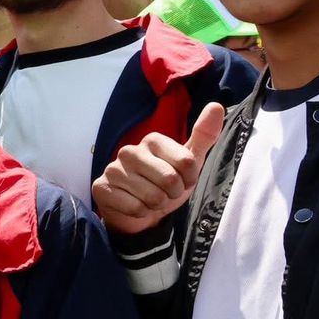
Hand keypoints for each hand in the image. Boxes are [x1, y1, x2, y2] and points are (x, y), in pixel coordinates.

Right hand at [92, 103, 223, 234]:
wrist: (140, 210)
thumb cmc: (166, 184)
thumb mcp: (189, 162)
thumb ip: (204, 136)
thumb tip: (216, 106)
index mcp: (152, 140)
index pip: (187, 163)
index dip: (189, 179)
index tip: (181, 180)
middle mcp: (129, 150)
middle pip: (170, 180)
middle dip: (172, 194)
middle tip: (164, 193)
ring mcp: (113, 169)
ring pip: (152, 197)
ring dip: (157, 205)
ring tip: (150, 200)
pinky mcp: (101, 188)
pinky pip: (135, 207)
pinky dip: (140, 212)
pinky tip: (135, 206)